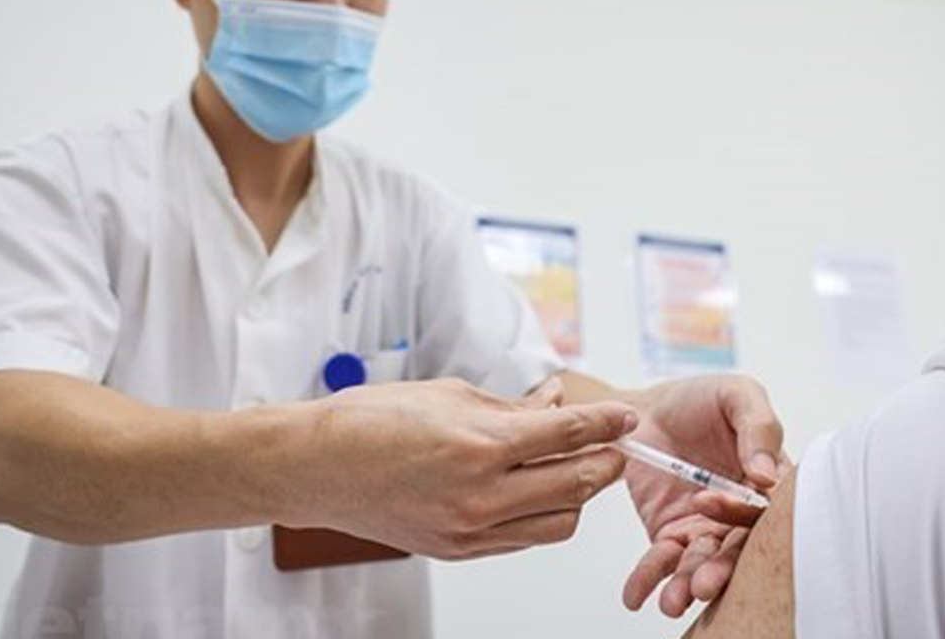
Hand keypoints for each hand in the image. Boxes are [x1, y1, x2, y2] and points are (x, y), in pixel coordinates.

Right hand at [269, 377, 636, 559]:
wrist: (317, 467)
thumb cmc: (372, 420)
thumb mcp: (451, 394)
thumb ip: (512, 405)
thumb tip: (555, 402)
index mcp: (480, 445)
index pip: (568, 435)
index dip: (607, 424)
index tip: (627, 418)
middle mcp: (480, 496)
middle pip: (576, 485)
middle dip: (605, 463)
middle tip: (614, 446)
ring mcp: (470, 530)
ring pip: (558, 522)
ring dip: (577, 495)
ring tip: (574, 467)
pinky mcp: (458, 551)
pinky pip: (524, 538)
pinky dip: (541, 514)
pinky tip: (536, 489)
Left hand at [620, 375, 782, 616]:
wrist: (646, 408)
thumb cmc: (701, 399)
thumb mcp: (738, 395)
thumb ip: (759, 427)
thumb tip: (765, 476)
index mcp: (769, 481)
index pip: (766, 509)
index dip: (743, 514)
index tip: (713, 504)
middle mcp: (741, 511)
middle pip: (736, 547)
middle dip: (720, 570)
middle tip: (703, 584)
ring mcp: (706, 526)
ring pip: (701, 561)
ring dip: (687, 583)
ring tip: (672, 600)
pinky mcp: (672, 534)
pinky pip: (663, 560)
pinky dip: (649, 578)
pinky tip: (635, 595)